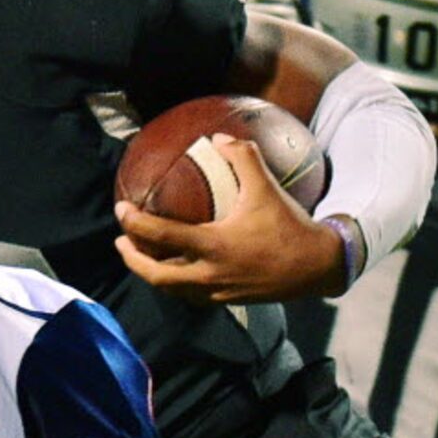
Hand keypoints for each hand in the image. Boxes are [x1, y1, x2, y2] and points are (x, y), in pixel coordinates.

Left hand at [114, 137, 345, 303]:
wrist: (316, 267)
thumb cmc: (290, 226)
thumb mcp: (266, 187)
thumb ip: (242, 157)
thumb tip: (218, 136)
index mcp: (213, 246)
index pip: (161, 236)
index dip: (135, 223)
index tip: (121, 209)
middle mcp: (209, 274)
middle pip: (155, 275)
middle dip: (132, 259)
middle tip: (121, 240)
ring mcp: (216, 292)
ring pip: (170, 289)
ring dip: (151, 273)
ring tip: (141, 255)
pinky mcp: (226, 300)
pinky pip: (189, 295)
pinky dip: (174, 282)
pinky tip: (174, 268)